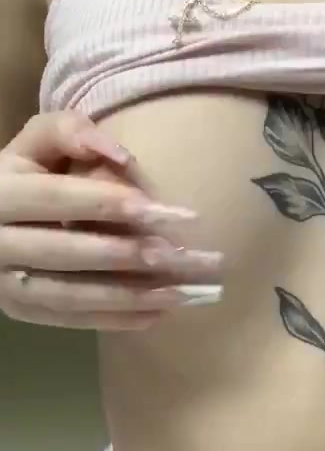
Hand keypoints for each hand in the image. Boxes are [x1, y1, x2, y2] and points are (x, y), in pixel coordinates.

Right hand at [0, 113, 222, 329]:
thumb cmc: (29, 172)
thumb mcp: (38, 142)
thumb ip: (70, 132)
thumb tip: (121, 156)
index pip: (56, 197)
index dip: (107, 203)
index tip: (162, 211)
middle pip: (63, 251)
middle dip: (124, 254)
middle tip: (179, 256)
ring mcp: (2, 282)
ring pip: (68, 294)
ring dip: (127, 296)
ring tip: (181, 293)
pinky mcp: (18, 311)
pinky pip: (69, 319)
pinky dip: (114, 319)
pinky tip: (157, 314)